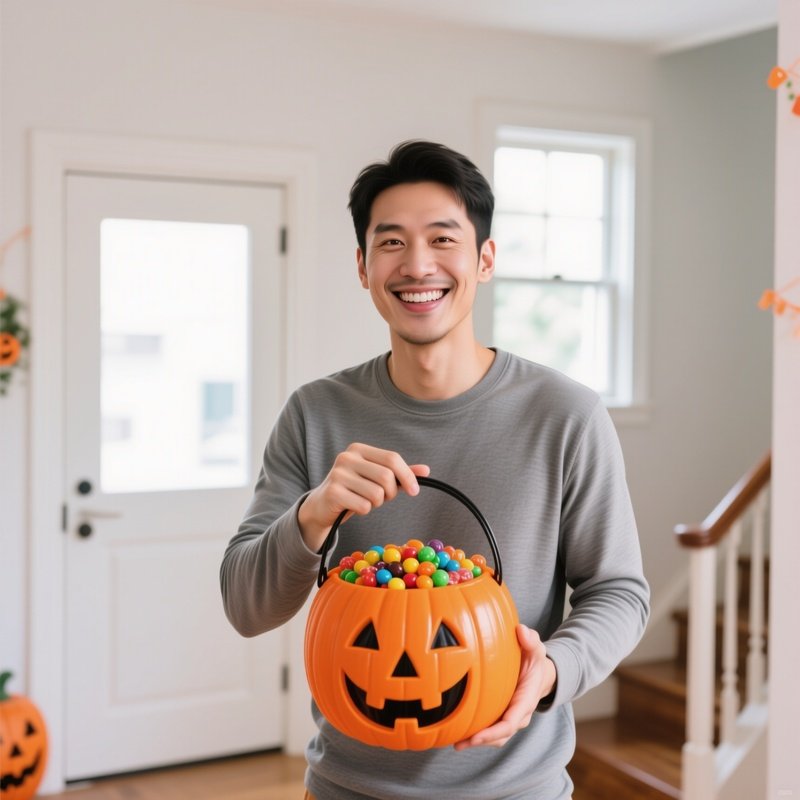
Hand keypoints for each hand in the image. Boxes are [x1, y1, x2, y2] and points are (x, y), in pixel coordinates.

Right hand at [298, 443, 429, 551]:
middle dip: (390, 493)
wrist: (322, 506)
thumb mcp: (376, 478)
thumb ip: (399, 473)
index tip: (414, 491)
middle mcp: (347, 457)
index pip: (392, 458)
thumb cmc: (354, 490)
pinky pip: (364, 505)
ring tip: (365, 501)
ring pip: (377, 493)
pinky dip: (365, 510)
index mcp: (359, 449)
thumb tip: (426, 470)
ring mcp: (338, 474)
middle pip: (386, 476)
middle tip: (382, 498)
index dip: (407, 475)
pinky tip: (354, 506)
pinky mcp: (333, 492)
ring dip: (377, 503)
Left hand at [453, 624, 556, 750]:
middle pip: (501, 735)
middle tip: (460, 743)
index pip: (512, 722)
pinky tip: (456, 730)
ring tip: (455, 741)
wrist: (539, 673)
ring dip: (475, 741)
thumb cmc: (534, 660)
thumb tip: (521, 630)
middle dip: (481, 741)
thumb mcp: (535, 648)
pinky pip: (489, 728)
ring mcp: (509, 716)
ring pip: (494, 736)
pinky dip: (475, 732)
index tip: (478, 736)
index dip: (495, 731)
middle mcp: (518, 714)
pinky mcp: (500, 715)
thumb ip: (530, 640)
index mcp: (526, 701)